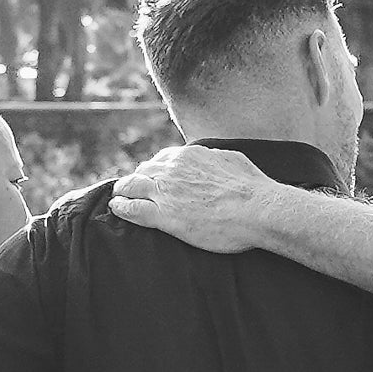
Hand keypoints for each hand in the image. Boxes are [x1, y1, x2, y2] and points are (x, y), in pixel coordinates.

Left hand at [107, 144, 281, 257]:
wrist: (257, 209)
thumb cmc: (252, 187)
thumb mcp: (232, 159)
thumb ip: (214, 157)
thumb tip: (211, 157)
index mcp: (189, 155)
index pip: (162, 159)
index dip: (154, 168)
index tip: (152, 175)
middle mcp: (172, 169)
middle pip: (144, 171)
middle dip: (136, 178)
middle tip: (130, 187)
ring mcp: (165, 192)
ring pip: (132, 187)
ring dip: (123, 191)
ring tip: (118, 197)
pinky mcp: (163, 215)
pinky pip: (132, 209)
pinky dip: (121, 208)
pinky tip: (115, 208)